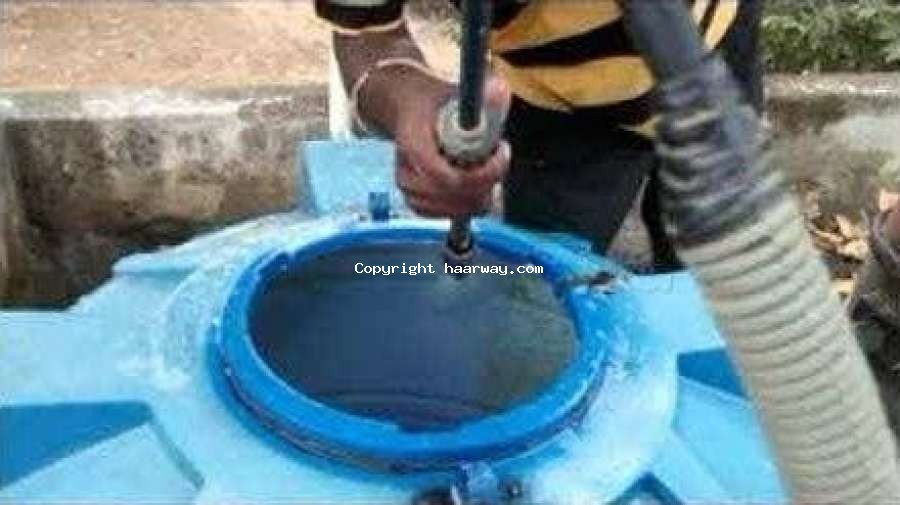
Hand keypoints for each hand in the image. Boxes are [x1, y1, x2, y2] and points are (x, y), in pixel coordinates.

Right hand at [394, 75, 511, 217]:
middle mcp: (406, 171)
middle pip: (455, 195)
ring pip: (454, 208)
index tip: (503, 150)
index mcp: (413, 143)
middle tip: (498, 159)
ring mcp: (409, 189)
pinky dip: (467, 203)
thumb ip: (482, 95)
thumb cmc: (434, 102)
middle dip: (486, 181)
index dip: (484, 171)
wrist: (407, 108)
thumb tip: (501, 90)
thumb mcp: (457, 91)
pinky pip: (447, 214)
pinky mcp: (415, 201)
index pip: (449, 176)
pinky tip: (476, 185)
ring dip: (479, 193)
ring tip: (488, 169)